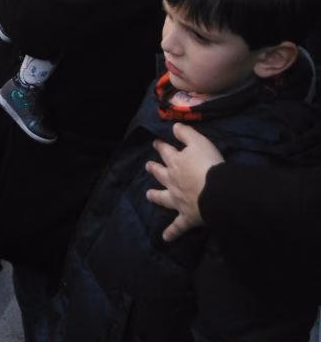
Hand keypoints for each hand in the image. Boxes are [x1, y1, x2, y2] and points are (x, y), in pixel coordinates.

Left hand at [145, 123, 223, 241]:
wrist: (217, 192)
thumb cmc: (208, 164)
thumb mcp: (198, 141)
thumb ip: (185, 133)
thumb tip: (174, 127)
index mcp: (176, 162)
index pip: (165, 151)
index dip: (160, 146)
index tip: (156, 143)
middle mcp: (172, 181)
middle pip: (160, 174)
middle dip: (154, 169)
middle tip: (148, 166)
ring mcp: (178, 200)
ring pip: (163, 198)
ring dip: (156, 196)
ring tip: (148, 195)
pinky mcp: (186, 216)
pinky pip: (178, 226)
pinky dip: (172, 232)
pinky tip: (165, 239)